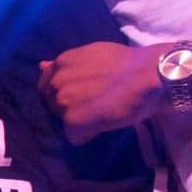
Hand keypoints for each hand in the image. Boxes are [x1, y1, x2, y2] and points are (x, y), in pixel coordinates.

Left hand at [39, 41, 161, 143]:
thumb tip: (41, 65)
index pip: (47, 86)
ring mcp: (63, 102)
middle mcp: (57, 82)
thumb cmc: (129, 63)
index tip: (80, 96)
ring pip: (64, 121)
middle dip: (71, 107)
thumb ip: (66, 64)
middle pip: (54, 105)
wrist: (149, 75)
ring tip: (103, 113)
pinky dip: (88, 135)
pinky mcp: (74, 121)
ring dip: (81, 121)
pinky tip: (104, 125)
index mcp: (61, 64)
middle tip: (96, 104)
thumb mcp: (92, 54)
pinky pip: (74, 137)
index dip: (64, 93)